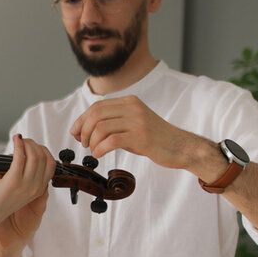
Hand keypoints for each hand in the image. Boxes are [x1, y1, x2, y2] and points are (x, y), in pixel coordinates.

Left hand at [0, 135, 54, 231]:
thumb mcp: (16, 191)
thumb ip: (22, 178)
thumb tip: (21, 157)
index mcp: (37, 190)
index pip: (50, 165)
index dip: (43, 151)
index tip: (33, 146)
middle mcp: (35, 188)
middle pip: (44, 158)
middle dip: (34, 144)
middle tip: (25, 141)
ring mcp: (25, 185)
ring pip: (34, 156)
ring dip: (27, 143)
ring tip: (19, 140)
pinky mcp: (13, 181)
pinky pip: (20, 157)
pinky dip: (18, 145)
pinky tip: (15, 140)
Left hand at [70, 95, 197, 168]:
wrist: (182, 147)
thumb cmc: (154, 139)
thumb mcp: (133, 123)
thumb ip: (114, 122)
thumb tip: (84, 129)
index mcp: (130, 102)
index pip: (97, 106)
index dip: (81, 120)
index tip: (75, 132)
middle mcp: (133, 108)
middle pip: (95, 115)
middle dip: (83, 130)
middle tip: (82, 143)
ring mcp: (137, 121)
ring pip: (101, 127)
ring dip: (91, 141)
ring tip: (93, 150)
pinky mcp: (141, 137)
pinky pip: (111, 141)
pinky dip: (100, 148)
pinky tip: (99, 154)